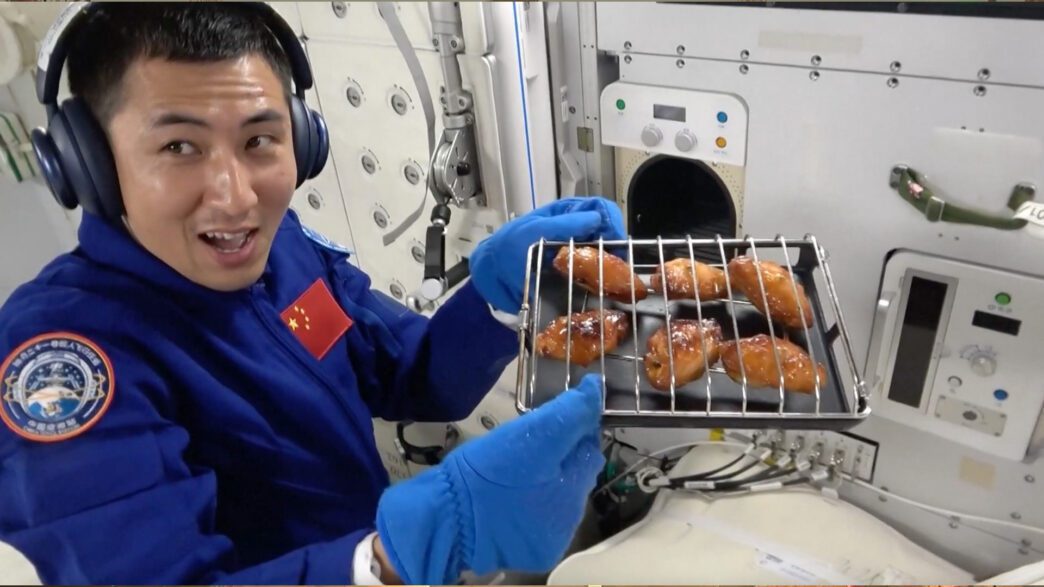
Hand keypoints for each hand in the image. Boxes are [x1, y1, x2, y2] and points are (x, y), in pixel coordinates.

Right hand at [375, 374, 604, 584]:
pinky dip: (534, 507)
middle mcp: (574, 519)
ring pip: (561, 497)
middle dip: (561, 457)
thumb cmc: (486, 471)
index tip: (547, 422)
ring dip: (549, 483)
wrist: (447, 519)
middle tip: (527, 446)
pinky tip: (513, 499)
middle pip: (577, 475)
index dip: (573, 429)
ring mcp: (554, 540)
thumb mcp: (531, 432)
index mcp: (576, 487)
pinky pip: (543, 521)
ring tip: (517, 473)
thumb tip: (596, 387)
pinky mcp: (536, 554)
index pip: (589, 447)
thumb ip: (569, 411)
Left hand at [470, 197, 625, 313]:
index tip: (614, 241)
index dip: (611, 222)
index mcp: (568, 213)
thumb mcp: (534, 230)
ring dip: (612, 268)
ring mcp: (577, 255)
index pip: (600, 208)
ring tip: (612, 281)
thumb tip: (596, 218)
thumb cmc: (508, 248)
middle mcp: (577, 232)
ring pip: (606, 256)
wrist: (492, 277)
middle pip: (609, 233)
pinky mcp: (575, 277)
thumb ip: (564, 224)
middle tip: (617, 266)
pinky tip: (602, 291)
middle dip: (617, 248)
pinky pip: (596, 277)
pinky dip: (602, 283)